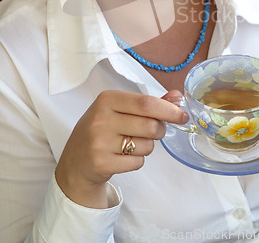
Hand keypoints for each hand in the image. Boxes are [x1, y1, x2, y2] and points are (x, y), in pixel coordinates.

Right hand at [55, 90, 187, 207]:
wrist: (75, 161)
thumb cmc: (103, 130)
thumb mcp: (120, 110)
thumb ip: (150, 103)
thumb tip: (177, 96)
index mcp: (107, 99)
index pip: (146, 103)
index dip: (169, 110)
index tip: (183, 116)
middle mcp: (101, 118)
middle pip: (150, 125)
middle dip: (160, 130)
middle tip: (153, 131)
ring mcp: (99, 142)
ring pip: (147, 145)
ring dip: (147, 146)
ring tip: (131, 144)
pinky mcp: (101, 163)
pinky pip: (137, 163)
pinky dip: (137, 161)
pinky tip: (123, 156)